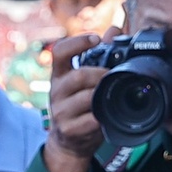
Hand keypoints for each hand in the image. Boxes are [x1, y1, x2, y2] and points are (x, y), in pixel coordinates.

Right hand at [43, 33, 110, 171]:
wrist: (69, 141)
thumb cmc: (81, 106)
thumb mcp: (86, 80)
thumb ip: (101, 54)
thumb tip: (115, 30)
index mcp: (59, 74)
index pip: (60, 51)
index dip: (77, 42)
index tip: (96, 39)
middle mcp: (56, 91)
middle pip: (78, 76)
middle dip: (100, 74)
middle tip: (114, 76)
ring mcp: (60, 111)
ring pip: (85, 98)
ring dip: (103, 94)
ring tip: (113, 95)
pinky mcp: (68, 129)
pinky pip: (90, 120)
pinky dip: (102, 117)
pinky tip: (107, 115)